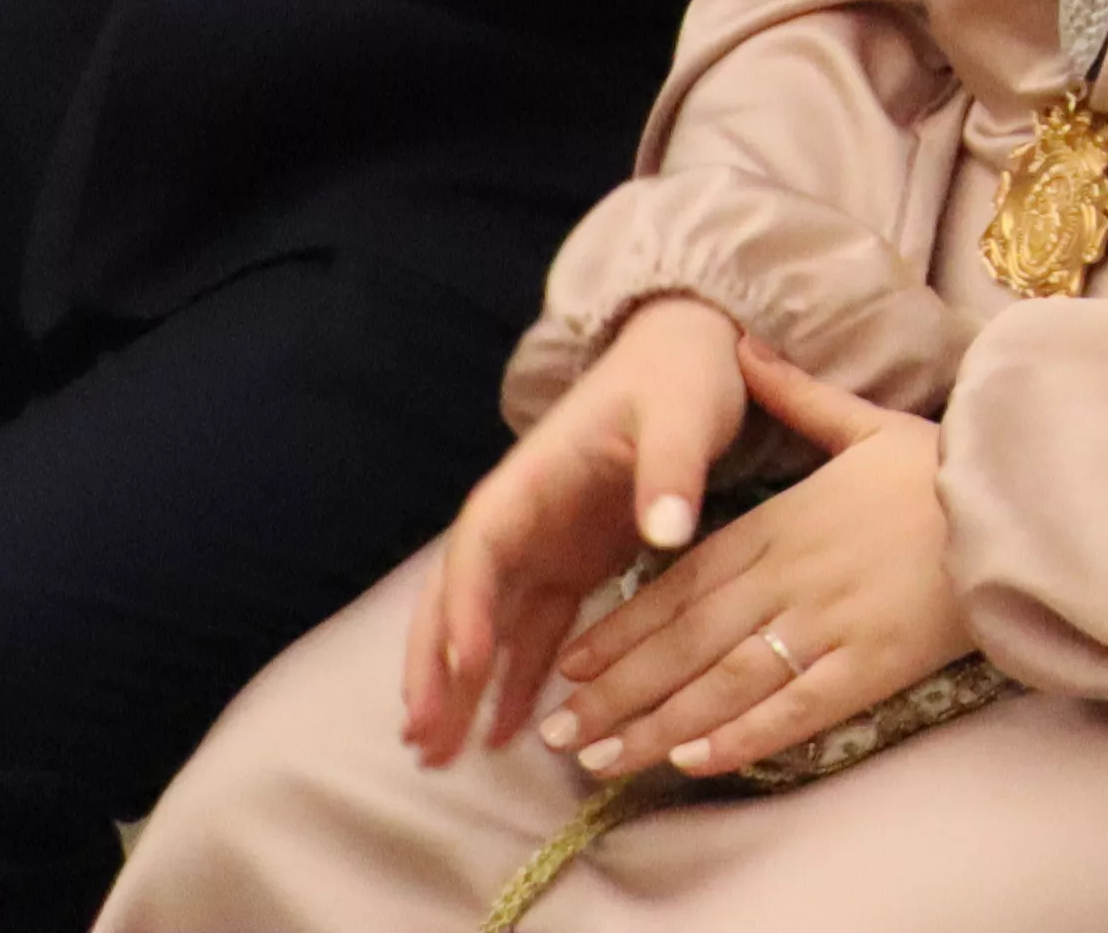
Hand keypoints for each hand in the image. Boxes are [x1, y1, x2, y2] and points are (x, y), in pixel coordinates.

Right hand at [407, 296, 752, 766]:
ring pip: (484, 624)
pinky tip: (502, 735)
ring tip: (436, 756)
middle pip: (458, 596)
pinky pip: (531, 631)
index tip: (462, 664)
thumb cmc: (680, 374)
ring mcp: (542, 544)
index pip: (481, 546)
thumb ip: (673, 466)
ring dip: (459, 686)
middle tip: (419, 735)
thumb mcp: (683, 409)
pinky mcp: (571, 564)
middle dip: (433, 665)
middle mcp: (523, 516)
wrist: (689, 352)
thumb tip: (667, 530)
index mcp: (533, 476)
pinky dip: (515, 679)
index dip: (466, 604)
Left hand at [538, 345, 970, 780]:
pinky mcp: (872, 666)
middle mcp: (792, 577)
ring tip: (601, 759)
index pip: (681, 584)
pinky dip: (741, 736)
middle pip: (686, 641)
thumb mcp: (864, 421)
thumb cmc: (944, 466)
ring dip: (655, 725)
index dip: (621, 628)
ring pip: (724, 683)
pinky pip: (794, 709)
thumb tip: (740, 346)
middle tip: (559, 733)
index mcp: (783, 522)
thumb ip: (793, 395)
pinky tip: (693, 760)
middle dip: (616, 691)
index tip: (571, 662)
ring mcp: (829, 625)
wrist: (1023, 500)